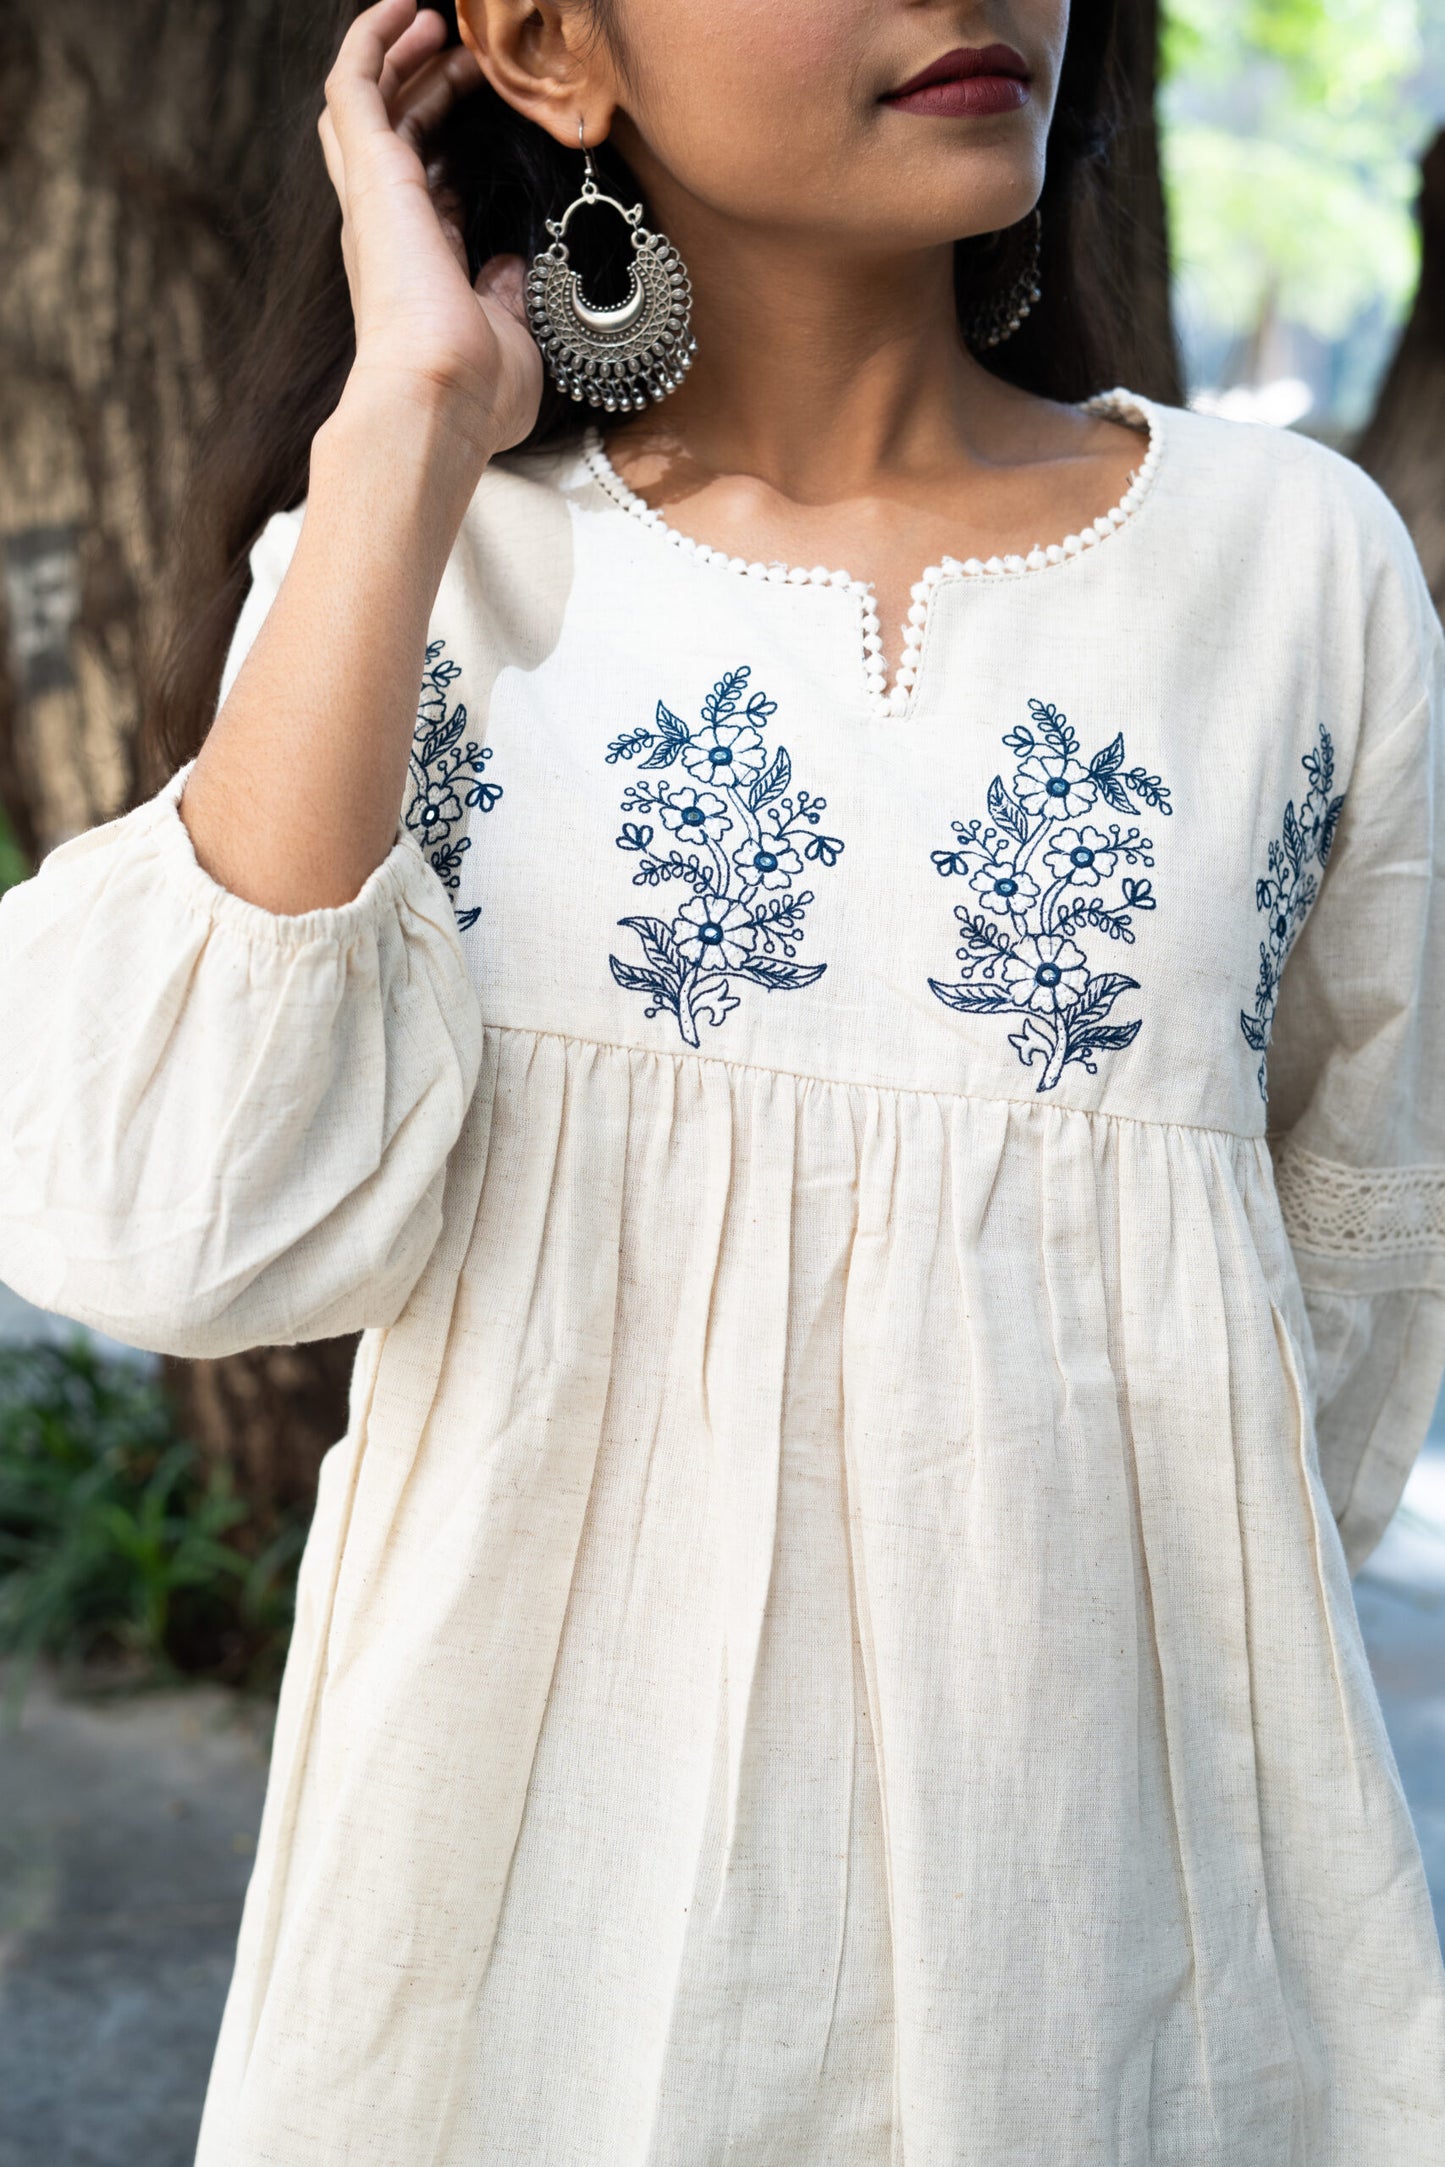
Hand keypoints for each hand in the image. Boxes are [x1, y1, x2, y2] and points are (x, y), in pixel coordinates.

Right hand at [319, 0, 543, 458]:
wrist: (438, 401)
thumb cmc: (475, 394)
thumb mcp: (511, 335)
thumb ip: (510, 294)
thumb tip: (516, 264)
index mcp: (421, 262)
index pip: (429, 183)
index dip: (451, 139)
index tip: (484, 107)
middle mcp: (388, 226)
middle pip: (391, 132)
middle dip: (421, 84)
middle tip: (460, 50)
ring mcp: (374, 198)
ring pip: (368, 102)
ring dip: (397, 56)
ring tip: (433, 20)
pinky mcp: (370, 173)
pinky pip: (355, 84)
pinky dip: (373, 41)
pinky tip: (402, 9)